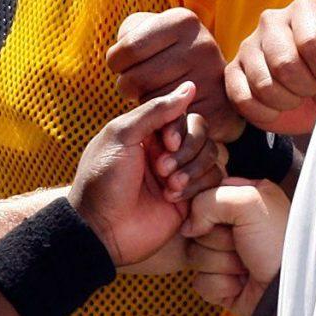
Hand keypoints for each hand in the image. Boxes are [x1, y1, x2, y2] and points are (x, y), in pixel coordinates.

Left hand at [70, 82, 201, 267]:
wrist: (101, 229)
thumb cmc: (102, 180)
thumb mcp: (121, 136)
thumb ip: (155, 110)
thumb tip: (189, 86)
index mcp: (149, 132)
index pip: (184, 115)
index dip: (181, 128)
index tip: (166, 143)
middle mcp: (167, 150)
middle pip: (203, 134)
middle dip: (188, 151)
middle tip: (162, 170)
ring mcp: (180, 174)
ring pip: (212, 156)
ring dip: (192, 170)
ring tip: (168, 187)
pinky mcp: (190, 199)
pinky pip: (214, 182)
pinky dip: (197, 188)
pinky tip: (172, 199)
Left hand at [109, 8, 243, 141]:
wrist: (212, 81)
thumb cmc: (165, 53)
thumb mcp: (148, 30)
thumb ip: (128, 36)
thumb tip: (123, 60)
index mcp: (183, 21)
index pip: (128, 48)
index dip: (116, 61)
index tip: (124, 63)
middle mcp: (203, 45)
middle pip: (136, 78)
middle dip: (127, 86)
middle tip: (139, 83)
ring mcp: (212, 78)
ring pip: (150, 103)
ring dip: (143, 104)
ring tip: (153, 93)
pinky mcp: (217, 109)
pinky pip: (170, 124)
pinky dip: (161, 123)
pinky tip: (166, 111)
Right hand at [181, 180, 290, 312]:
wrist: (289, 289)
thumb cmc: (280, 242)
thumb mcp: (250, 202)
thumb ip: (210, 200)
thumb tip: (189, 226)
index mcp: (244, 198)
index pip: (204, 196)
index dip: (207, 209)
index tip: (226, 218)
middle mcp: (235, 225)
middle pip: (197, 228)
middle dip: (218, 239)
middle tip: (243, 244)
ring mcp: (227, 255)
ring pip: (195, 255)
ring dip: (221, 263)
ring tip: (246, 265)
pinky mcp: (222, 283)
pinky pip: (200, 282)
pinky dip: (221, 285)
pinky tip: (242, 283)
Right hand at [226, 0, 315, 137]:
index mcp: (304, 8)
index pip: (312, 42)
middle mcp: (271, 20)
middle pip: (285, 64)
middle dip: (305, 87)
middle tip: (312, 88)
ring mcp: (248, 45)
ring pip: (263, 84)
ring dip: (286, 102)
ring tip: (296, 96)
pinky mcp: (232, 71)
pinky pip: (242, 98)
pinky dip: (264, 112)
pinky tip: (277, 107)